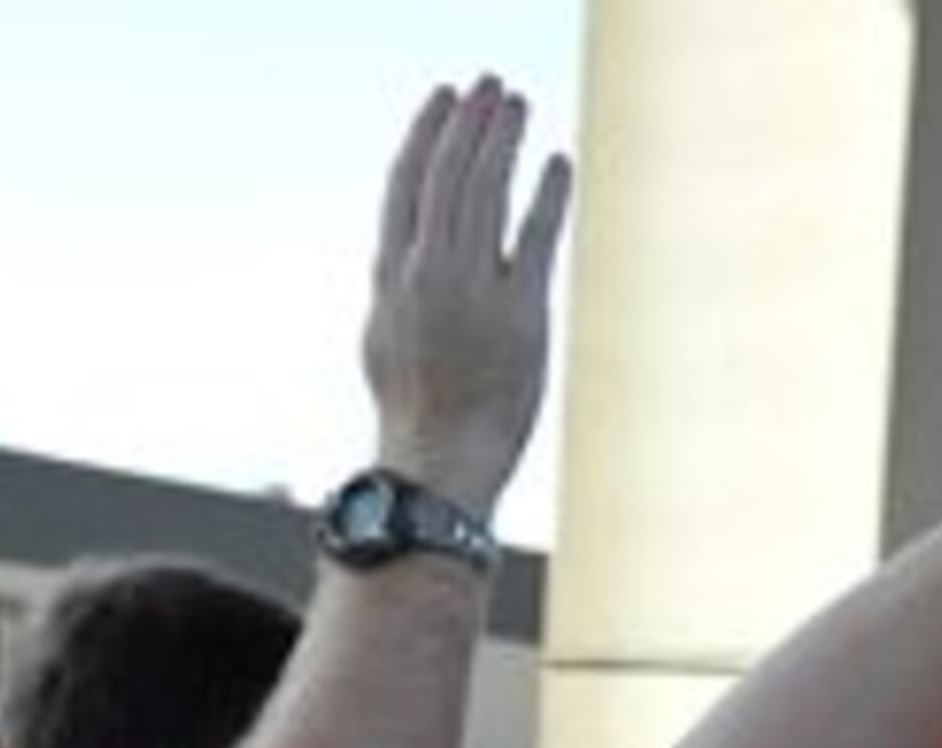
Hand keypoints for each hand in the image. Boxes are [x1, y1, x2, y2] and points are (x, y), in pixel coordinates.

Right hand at [362, 77, 575, 516]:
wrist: (437, 466)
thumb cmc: (415, 415)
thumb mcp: (384, 342)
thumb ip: (393, 291)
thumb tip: (394, 260)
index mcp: (389, 277)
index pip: (404, 186)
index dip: (425, 136)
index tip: (442, 101)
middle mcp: (425, 274)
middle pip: (447, 176)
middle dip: (469, 123)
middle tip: (490, 87)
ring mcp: (470, 290)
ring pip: (484, 193)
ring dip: (502, 141)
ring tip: (517, 105)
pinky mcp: (519, 313)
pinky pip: (534, 236)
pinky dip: (547, 194)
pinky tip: (557, 162)